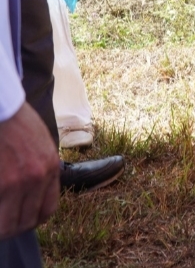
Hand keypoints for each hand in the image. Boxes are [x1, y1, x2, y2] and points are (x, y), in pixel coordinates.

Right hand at [0, 104, 60, 239]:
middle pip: (25, 222)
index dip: (30, 220)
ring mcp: (16, 182)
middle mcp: (37, 177)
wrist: (0, 105)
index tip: (18, 220)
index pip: (46, 211)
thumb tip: (32, 192)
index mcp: (50, 168)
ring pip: (7, 224)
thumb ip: (40, 167)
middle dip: (10, 228)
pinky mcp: (0, 184)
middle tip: (1, 222)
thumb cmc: (14, 121)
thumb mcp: (40, 142)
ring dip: (0, 226)